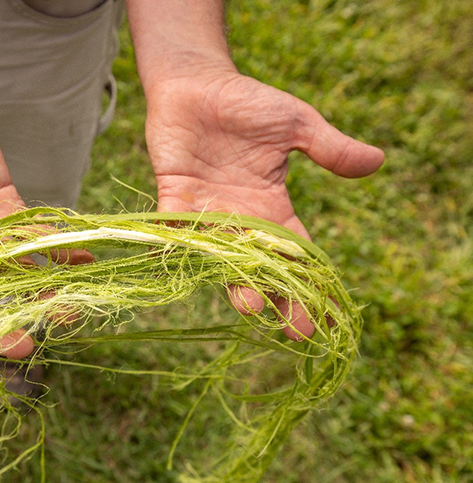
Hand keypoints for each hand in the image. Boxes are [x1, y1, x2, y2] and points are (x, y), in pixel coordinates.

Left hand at [145, 70, 384, 337]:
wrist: (196, 84)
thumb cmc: (246, 103)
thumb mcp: (295, 124)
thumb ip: (328, 147)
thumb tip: (378, 161)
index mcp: (271, 207)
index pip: (295, 253)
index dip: (311, 284)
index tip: (326, 317)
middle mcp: (238, 219)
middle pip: (260, 267)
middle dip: (278, 298)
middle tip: (293, 329)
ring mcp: (205, 213)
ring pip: (220, 257)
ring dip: (234, 281)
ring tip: (250, 305)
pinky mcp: (173, 199)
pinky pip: (175, 229)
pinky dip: (180, 246)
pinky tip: (190, 267)